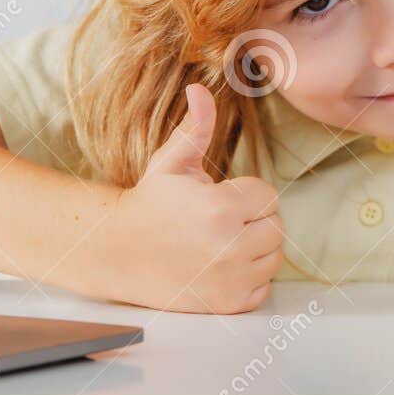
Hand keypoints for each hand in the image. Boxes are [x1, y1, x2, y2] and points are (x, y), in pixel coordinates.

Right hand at [93, 84, 283, 313]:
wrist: (117, 252)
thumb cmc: (149, 204)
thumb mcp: (171, 163)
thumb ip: (197, 128)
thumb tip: (202, 89)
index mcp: (221, 208)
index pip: (268, 196)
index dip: (246, 194)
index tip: (220, 198)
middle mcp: (230, 247)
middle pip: (276, 227)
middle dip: (253, 220)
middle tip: (221, 220)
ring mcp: (230, 280)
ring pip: (273, 257)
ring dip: (254, 248)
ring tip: (221, 241)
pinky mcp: (227, 305)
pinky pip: (262, 288)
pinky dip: (247, 279)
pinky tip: (220, 266)